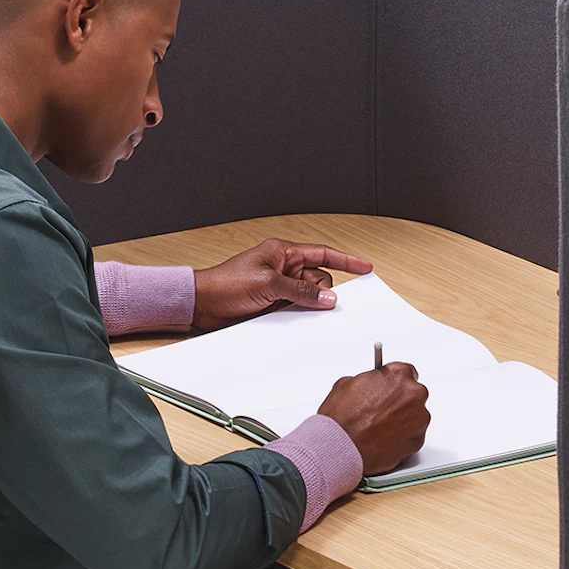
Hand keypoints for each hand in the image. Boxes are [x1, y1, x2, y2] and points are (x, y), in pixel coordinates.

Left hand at [190, 239, 372, 329]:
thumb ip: (300, 290)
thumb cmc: (226, 284)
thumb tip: (327, 296)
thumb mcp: (268, 284)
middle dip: (319, 290)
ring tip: (286, 308)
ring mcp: (279, 286)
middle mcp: (283, 267)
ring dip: (306, 304)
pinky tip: (287, 317)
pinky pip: (296, 308)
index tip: (365, 267)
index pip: (322, 253)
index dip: (346, 260)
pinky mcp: (273, 303)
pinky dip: (297, 314)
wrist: (203, 304)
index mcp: (283, 252)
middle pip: (319, 278)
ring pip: (308, 295)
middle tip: (310, 301)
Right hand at [316, 362, 429, 478]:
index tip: (389, 389)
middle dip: (399, 402)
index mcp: (399, 375)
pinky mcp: (417, 441)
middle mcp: (414, 395)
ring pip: (415, 417)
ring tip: (380, 428)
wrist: (339, 447)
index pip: (407, 372)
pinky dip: (402, 438)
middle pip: (413, 395)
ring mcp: (419, 419)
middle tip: (381, 411)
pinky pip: (413, 437)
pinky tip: (384, 439)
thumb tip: (370, 386)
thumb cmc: (342, 419)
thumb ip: (368, 382)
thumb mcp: (347, 384)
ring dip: (402, 421)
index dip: (394, 383)